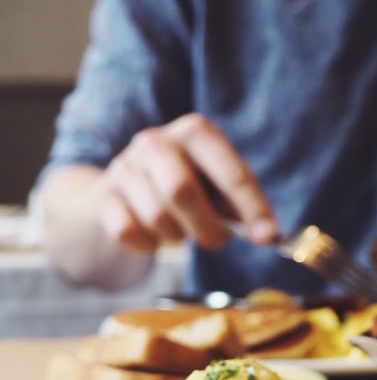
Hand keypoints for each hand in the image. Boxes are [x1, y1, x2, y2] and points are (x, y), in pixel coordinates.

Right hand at [96, 113, 279, 253]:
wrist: (122, 195)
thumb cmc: (185, 190)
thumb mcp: (216, 188)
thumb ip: (242, 206)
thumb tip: (269, 234)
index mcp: (194, 133)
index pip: (229, 171)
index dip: (251, 207)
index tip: (269, 237)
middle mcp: (155, 142)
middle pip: (182, 190)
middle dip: (206, 227)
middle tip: (218, 242)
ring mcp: (124, 167)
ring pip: (156, 217)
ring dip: (177, 237)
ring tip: (181, 232)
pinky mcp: (103, 197)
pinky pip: (129, 233)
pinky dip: (148, 246)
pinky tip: (153, 238)